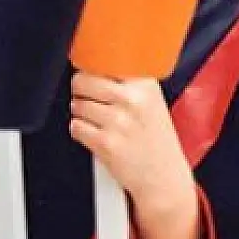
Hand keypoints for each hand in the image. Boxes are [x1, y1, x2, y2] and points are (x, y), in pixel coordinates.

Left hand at [68, 72, 199, 238]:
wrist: (163, 178)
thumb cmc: (155, 139)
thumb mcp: (151, 102)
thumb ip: (126, 82)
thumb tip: (91, 63)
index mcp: (145, 85)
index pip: (104, 61)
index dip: (93, 67)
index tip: (93, 73)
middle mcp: (132, 101)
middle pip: (82, 79)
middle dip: (81, 90)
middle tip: (94, 101)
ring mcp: (118, 122)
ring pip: (76, 104)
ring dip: (81, 113)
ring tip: (100, 122)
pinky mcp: (105, 144)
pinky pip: (75, 127)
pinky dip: (80, 131)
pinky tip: (96, 135)